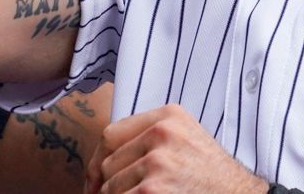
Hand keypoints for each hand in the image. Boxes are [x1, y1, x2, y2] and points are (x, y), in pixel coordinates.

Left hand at [85, 105, 265, 193]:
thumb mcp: (184, 139)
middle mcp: (162, 133)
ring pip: (110, 187)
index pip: (111, 134)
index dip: (96, 161)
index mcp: (167, 115)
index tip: (93, 181)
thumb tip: (101, 164)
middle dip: (104, 186)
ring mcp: (158, 161)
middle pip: (107, 162)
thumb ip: (149, 138)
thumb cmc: (211, 176)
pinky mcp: (153, 189)